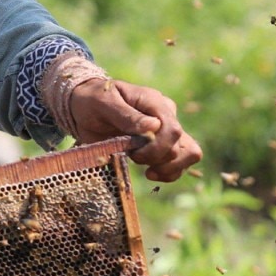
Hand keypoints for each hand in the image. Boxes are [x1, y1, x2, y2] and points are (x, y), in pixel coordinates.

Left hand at [66, 79, 201, 182]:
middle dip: (157, 159)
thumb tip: (153, 126)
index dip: (157, 148)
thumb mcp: (102, 103)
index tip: (133, 153)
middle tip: (133, 157)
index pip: (172, 129)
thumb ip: (126, 115)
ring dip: (169, 169)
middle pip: (182, 145)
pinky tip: (150, 173)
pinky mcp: (163, 145)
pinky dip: (169, 174)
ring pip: (188, 154)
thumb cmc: (93, 101)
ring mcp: (167, 130)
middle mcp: (166, 115)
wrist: (87, 107)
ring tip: (147, 171)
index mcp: (154, 102)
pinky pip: (180, 163)